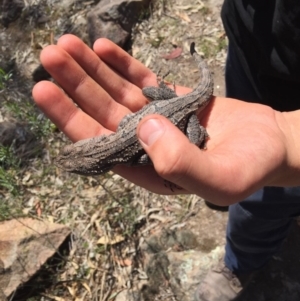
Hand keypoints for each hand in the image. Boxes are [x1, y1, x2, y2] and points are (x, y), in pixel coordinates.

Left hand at [32, 34, 298, 204]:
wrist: (268, 143)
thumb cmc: (248, 167)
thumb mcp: (222, 179)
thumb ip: (182, 163)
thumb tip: (145, 127)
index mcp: (146, 168)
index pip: (100, 145)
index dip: (71, 120)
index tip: (46, 91)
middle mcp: (143, 144)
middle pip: (101, 113)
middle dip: (74, 86)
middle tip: (50, 56)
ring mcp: (153, 118)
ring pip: (115, 92)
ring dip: (90, 70)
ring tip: (65, 45)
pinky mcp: (167, 98)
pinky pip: (138, 79)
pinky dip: (120, 64)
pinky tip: (101, 48)